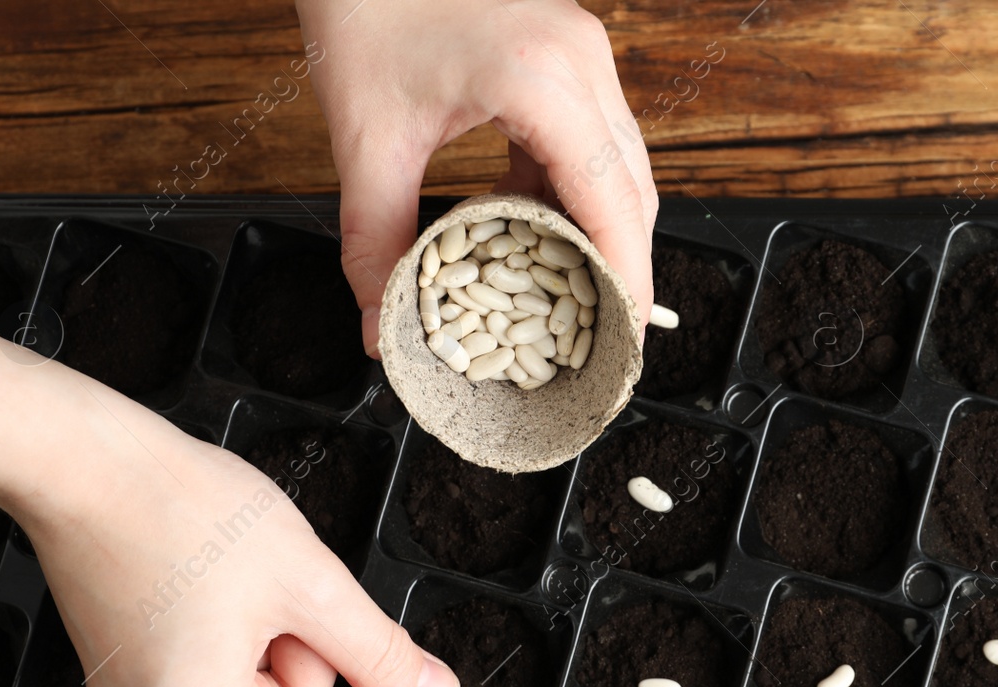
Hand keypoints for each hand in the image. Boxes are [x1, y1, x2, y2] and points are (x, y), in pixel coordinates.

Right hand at [16, 376, 461, 686]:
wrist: (83, 459)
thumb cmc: (182, 511)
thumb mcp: (311, 584)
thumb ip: (381, 652)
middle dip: (314, 655)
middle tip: (298, 588)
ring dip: (280, 636)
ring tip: (252, 574)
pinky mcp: (128, 672)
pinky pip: (219, 670)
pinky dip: (246, 630)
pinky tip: (229, 578)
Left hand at [295, 0, 656, 354]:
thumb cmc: (364, 4)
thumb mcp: (365, 136)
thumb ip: (376, 240)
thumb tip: (381, 326)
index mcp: (544, 81)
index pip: (614, 204)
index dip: (626, 280)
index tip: (622, 342)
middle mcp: (581, 62)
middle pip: (633, 189)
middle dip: (620, 265)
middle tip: (599, 334)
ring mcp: (580, 50)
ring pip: (619, 163)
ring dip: (597, 227)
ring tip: (563, 290)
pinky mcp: (565, 48)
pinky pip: (591, 134)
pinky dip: (570, 186)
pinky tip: (527, 219)